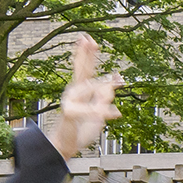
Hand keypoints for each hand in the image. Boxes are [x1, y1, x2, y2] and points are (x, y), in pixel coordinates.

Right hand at [44, 36, 120, 157]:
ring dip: (105, 90)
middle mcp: (74, 93)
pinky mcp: (71, 112)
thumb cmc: (81, 130)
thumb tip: (112, 83)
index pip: (86, 69)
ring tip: (117, 86)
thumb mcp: (99, 113)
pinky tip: (116, 114)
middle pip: (81, 69)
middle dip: (85, 54)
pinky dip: (104, 113)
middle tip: (87, 37)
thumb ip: (103, 98)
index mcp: (81, 91)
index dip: (89, 55)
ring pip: (91, 89)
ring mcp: (71, 101)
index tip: (91, 40)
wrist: (66, 146)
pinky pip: (92, 110)